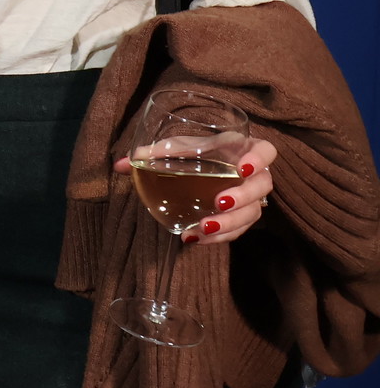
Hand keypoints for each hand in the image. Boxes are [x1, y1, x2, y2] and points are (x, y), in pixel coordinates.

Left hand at [115, 136, 275, 244]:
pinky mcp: (243, 217)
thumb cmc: (196, 153)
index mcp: (242, 149)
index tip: (243, 168)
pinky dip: (220, 236)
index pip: (266, 151)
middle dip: (243, 197)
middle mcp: (254, 175)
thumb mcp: (177, 149)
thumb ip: (153, 154)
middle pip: (262, 187)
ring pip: (253, 213)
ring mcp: (251, 198)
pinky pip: (239, 230)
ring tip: (203, 227)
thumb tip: (121, 165)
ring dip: (230, 223)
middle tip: (219, 202)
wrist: (207, 168)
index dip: (259, 159)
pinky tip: (197, 238)